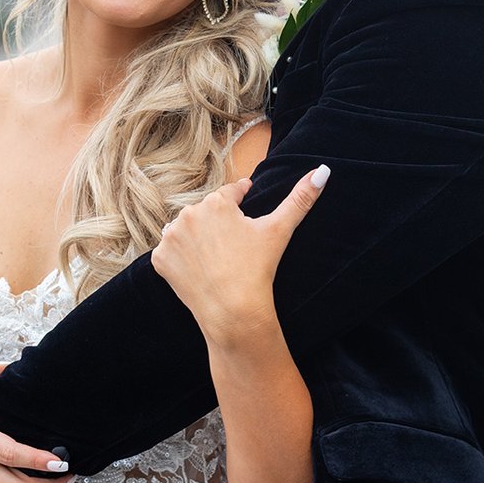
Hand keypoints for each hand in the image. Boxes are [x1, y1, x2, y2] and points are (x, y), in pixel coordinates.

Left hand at [150, 166, 328, 346]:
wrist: (234, 312)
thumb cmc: (258, 269)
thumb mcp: (280, 230)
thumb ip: (300, 198)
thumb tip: (323, 170)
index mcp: (217, 202)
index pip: (230, 193)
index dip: (240, 197)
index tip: (244, 198)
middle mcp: (189, 214)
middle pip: (206, 212)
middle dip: (218, 221)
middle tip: (232, 239)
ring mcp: (171, 237)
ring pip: (186, 229)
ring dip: (196, 236)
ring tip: (215, 253)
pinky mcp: (160, 259)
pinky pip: (170, 252)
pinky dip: (180, 258)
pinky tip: (197, 267)